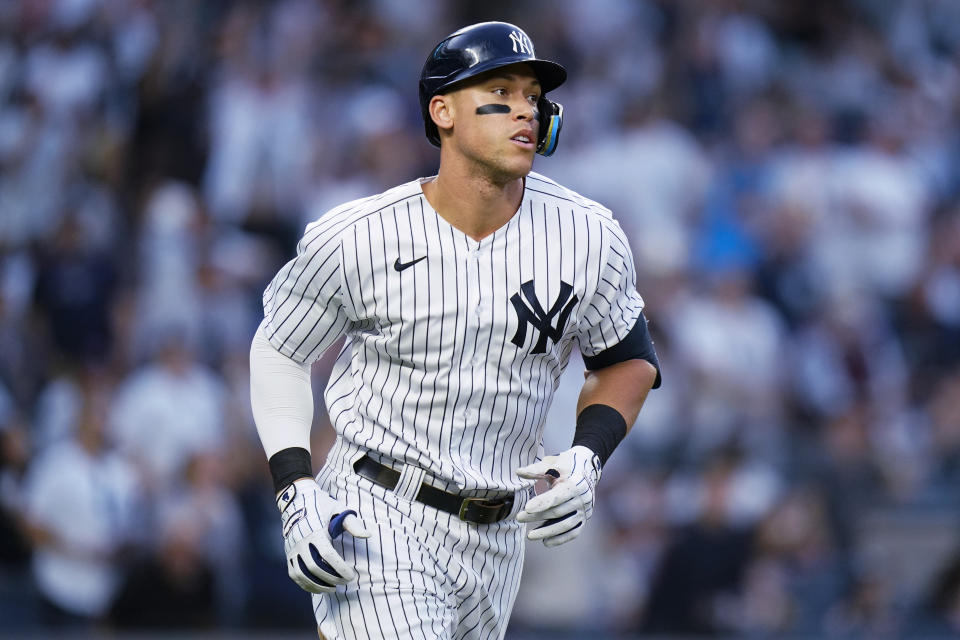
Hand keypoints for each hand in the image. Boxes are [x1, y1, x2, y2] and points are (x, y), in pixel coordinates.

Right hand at [276, 478, 370, 593]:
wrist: (296, 500)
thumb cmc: (322, 505)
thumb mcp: (338, 509)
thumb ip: (353, 524)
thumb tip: (368, 536)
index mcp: (315, 532)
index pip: (328, 556)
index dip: (340, 569)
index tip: (351, 576)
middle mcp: (301, 542)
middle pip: (315, 568)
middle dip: (331, 579)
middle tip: (345, 582)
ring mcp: (292, 549)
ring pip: (302, 574)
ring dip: (318, 585)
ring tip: (333, 589)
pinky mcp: (288, 554)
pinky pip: (294, 574)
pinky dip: (305, 584)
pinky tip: (318, 588)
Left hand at [515, 446, 600, 546]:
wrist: (588, 468)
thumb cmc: (566, 465)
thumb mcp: (553, 464)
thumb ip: (536, 469)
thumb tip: (518, 472)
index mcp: (574, 484)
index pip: (556, 497)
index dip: (541, 503)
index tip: (526, 508)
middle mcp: (582, 499)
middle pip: (557, 512)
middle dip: (537, 516)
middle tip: (518, 518)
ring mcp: (585, 510)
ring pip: (565, 525)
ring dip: (547, 532)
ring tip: (529, 536)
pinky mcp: (584, 518)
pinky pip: (573, 532)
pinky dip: (560, 539)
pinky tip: (546, 542)